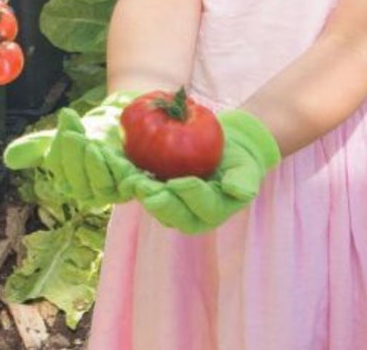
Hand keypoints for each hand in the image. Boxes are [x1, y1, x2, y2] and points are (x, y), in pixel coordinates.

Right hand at [3, 91, 142, 209]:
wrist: (118, 124)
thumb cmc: (85, 135)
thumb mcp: (56, 138)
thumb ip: (33, 148)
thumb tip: (10, 158)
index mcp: (73, 186)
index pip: (65, 178)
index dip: (62, 156)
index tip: (63, 132)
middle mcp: (94, 193)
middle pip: (83, 185)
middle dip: (76, 159)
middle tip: (73, 134)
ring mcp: (117, 189)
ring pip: (104, 184)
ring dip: (96, 164)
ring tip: (91, 142)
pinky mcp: (136, 181)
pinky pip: (129, 183)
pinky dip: (122, 171)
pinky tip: (115, 154)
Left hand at [133, 110, 280, 233]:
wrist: (225, 151)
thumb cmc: (239, 161)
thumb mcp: (247, 169)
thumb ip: (244, 181)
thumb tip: (239, 190)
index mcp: (211, 214)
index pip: (201, 208)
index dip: (190, 195)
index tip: (180, 182)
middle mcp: (187, 216)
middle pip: (171, 213)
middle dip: (157, 200)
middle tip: (145, 186)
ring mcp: (168, 205)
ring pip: (152, 203)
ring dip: (138, 191)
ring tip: (129, 177)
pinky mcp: (154, 191)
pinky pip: (140, 188)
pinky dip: (128, 177)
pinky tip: (119, 163)